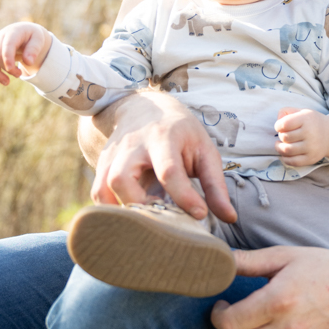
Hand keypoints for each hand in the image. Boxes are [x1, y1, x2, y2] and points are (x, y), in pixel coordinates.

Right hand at [0, 22, 51, 84]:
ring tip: (7, 82)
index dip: (7, 58)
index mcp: (13, 32)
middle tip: (19, 75)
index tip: (12, 70)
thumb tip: (28, 62)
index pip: (7, 45)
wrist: (25, 32)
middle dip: (7, 68)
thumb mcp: (38, 40)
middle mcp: (0, 36)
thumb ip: (34, 49)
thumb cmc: (32, 37)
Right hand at [91, 90, 235, 221]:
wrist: (142, 108)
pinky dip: (111, 211)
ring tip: (150, 219)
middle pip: (123, 179)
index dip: (183, 196)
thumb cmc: (180, 134)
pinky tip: (134, 216)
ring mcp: (112, 156)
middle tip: (166, 218)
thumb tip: (229, 218)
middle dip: (142, 205)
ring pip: (104, 188)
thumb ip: (215, 185)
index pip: (168, 170)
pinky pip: (98, 195)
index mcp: (163, 137)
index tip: (199, 215)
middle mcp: (132, 146)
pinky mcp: (102, 166)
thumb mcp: (203, 151)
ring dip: (125, 211)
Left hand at [274, 107, 328, 164]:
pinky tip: (286, 153)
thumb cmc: (311, 122)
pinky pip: (292, 162)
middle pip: (284, 137)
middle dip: (281, 136)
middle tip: (285, 135)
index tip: (280, 126)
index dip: (278, 126)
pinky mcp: (311, 159)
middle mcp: (311, 133)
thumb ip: (286, 112)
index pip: (285, 124)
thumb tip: (278, 124)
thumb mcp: (301, 111)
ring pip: (286, 150)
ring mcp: (312, 147)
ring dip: (279, 147)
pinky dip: (285, 158)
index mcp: (307, 119)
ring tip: (280, 144)